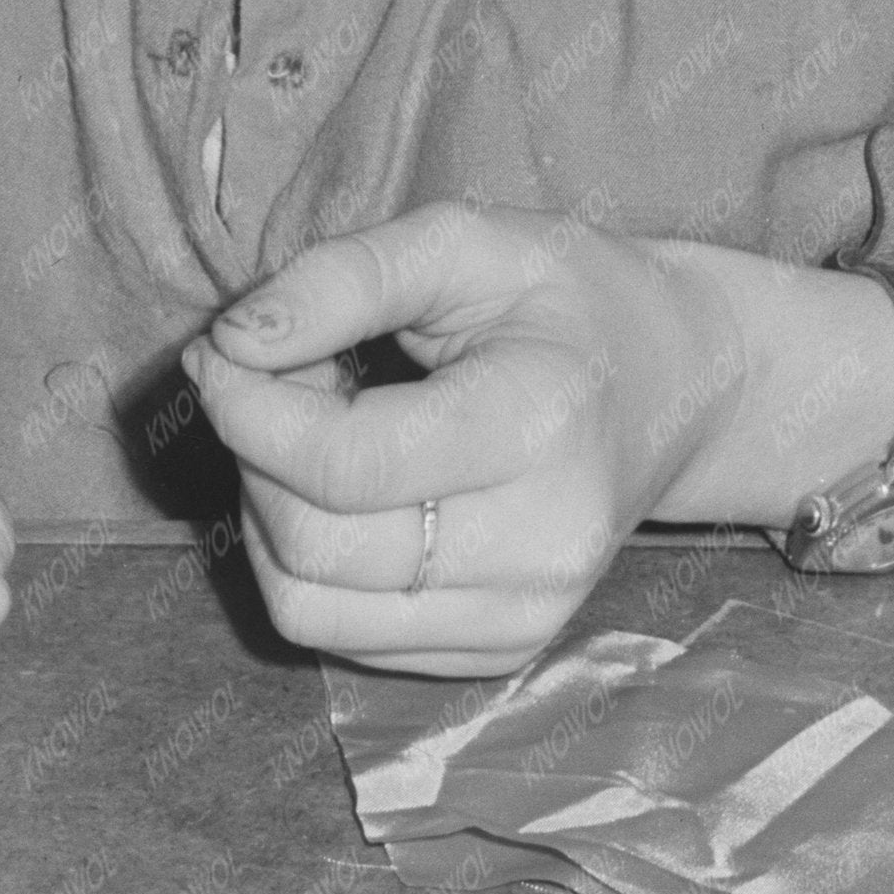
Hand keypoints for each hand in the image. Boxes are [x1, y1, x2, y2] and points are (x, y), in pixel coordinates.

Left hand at [185, 199, 749, 675]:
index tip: (219, 351)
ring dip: (266, 514)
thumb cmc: (565, 298)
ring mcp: (524, 617)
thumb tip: (231, 344)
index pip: (342, 465)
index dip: (245, 408)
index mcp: (539, 430)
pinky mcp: (497, 652)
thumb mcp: (461, 241)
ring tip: (311, 436)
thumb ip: (341, 278)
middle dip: (254, 453)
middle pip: (314, 546)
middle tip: (279, 378)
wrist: (675, 385)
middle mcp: (541, 548)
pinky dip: (304, 563)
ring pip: (309, 609)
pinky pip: (338, 637)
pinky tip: (345, 490)